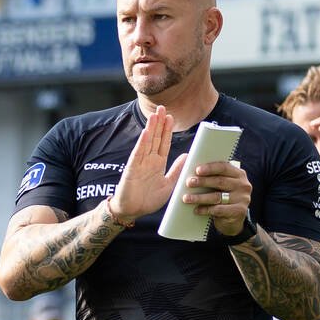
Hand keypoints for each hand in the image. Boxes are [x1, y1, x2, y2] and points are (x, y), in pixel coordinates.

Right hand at [111, 105, 183, 222]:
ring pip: (147, 142)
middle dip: (159, 123)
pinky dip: (141, 143)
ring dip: (151, 128)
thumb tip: (187, 156)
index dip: (167, 131)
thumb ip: (176, 170)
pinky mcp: (132, 169)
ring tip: (154, 114)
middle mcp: (149, 161)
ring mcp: (140, 163)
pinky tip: (145, 132)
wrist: (132, 211)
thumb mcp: (168, 185)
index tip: (171, 117)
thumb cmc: (148, 200)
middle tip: (162, 108)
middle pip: (155, 138)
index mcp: (158, 164)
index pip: (164, 143)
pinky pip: (137, 153)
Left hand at [186, 158, 251, 238]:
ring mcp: (243, 199)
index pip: (224, 167)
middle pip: (220, 181)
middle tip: (188, 183)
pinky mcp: (239, 211)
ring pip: (217, 197)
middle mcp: (243, 185)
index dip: (210, 168)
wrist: (233, 220)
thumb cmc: (223, 198)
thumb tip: (192, 169)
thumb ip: (213, 176)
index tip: (197, 170)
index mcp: (239, 174)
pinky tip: (196, 210)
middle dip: (202, 182)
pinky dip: (205, 210)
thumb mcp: (221, 186)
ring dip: (200, 197)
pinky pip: (218, 210)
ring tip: (186, 198)